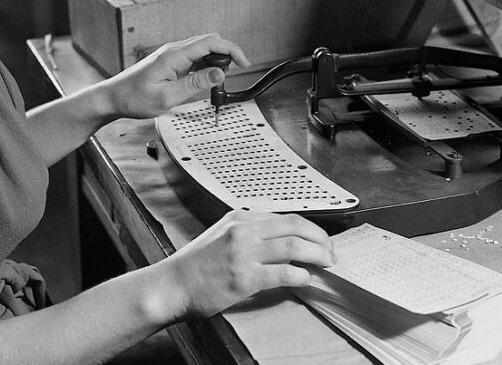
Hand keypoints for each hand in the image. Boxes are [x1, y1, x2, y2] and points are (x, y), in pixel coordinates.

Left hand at [102, 33, 250, 119]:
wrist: (113, 98)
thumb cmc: (135, 98)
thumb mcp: (168, 96)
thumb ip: (195, 84)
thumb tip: (220, 73)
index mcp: (174, 55)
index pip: (211, 42)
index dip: (232, 50)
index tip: (244, 62)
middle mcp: (174, 50)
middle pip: (210, 42)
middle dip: (227, 54)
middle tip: (234, 74)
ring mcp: (172, 54)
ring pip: (203, 49)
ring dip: (216, 61)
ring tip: (218, 82)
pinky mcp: (170, 61)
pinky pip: (194, 57)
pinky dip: (206, 65)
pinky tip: (205, 80)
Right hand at [157, 210, 335, 319]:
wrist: (171, 286)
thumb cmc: (194, 266)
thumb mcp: (221, 236)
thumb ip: (248, 234)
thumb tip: (279, 244)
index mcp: (239, 217)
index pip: (284, 217)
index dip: (308, 228)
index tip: (319, 238)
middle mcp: (243, 230)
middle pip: (295, 225)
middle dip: (320, 237)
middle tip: (331, 251)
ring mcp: (244, 252)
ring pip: (294, 245)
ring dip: (317, 254)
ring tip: (327, 263)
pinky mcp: (244, 277)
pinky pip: (283, 272)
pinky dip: (301, 275)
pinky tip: (306, 279)